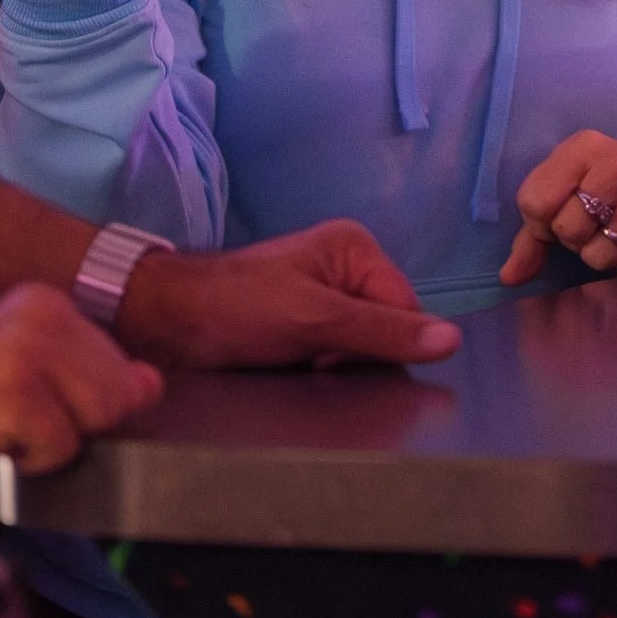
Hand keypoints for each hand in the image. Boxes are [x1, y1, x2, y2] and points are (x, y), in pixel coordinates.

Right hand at [0, 283, 160, 486]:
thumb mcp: (31, 371)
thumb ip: (92, 372)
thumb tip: (152, 384)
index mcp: (48, 301)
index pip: (118, 363)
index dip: (84, 400)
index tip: (29, 399)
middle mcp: (44, 314)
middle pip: (118, 393)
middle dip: (77, 423)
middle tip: (18, 418)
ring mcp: (29, 351)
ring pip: (100, 418)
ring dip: (58, 441)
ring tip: (10, 428)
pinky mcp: (17, 395)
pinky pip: (64, 449)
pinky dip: (31, 462)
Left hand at [117, 220, 463, 368]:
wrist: (165, 325)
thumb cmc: (235, 311)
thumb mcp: (314, 321)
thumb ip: (383, 331)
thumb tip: (451, 340)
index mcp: (355, 249)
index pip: (406, 310)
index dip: (379, 344)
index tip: (333, 353)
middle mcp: (345, 267)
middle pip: (386, 330)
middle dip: (356, 355)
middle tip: (310, 358)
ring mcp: (324, 296)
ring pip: (362, 348)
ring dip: (336, 366)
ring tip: (296, 362)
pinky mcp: (304, 323)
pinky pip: (336, 354)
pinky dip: (320, 368)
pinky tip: (292, 368)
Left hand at [498, 130, 616, 285]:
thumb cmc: (605, 193)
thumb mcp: (564, 198)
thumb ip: (531, 238)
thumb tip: (509, 277)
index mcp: (584, 145)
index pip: (535, 201)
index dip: (540, 224)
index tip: (558, 217)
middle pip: (567, 227)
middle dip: (574, 239)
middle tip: (592, 226)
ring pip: (599, 252)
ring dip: (602, 255)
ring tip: (616, 233)